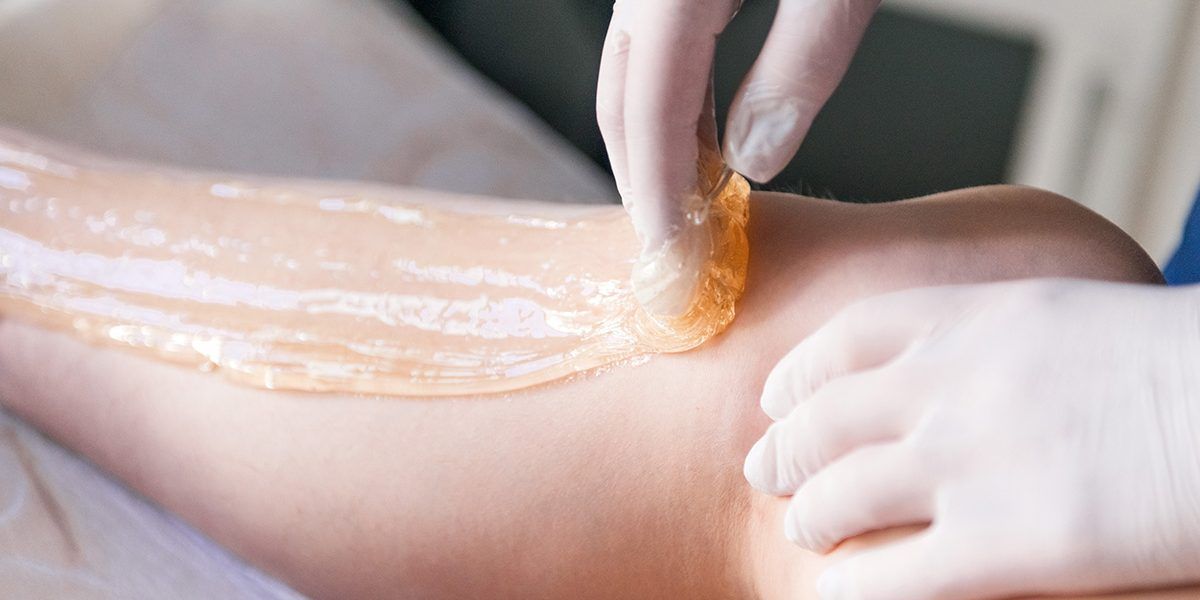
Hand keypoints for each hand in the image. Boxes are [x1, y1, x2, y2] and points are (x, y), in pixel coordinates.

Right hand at [597, 0, 877, 312]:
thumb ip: (800, 66)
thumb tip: (757, 158)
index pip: (648, 111)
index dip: (657, 193)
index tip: (670, 259)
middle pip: (623, 98)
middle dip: (643, 181)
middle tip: (672, 250)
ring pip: (638, 75)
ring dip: (661, 144)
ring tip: (695, 207)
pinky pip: (663, 50)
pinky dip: (679, 103)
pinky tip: (711, 139)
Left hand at [743, 279, 1199, 598]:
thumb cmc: (1181, 365)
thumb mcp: (1074, 317)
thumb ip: (997, 342)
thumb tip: (951, 372)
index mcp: (974, 318)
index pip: (848, 338)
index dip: (798, 373)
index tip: (777, 397)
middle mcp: (952, 384)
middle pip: (825, 419)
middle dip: (784, 450)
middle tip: (767, 472)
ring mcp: (970, 463)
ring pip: (841, 494)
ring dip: (810, 516)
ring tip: (805, 529)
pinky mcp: (1003, 544)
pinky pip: (889, 575)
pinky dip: (847, 588)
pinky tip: (833, 593)